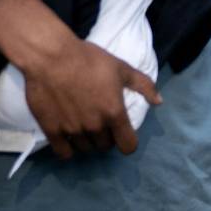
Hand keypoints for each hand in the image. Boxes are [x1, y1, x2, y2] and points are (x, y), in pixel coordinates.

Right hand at [23, 36, 161, 158]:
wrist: (51, 57)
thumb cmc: (89, 60)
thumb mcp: (122, 68)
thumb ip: (143, 86)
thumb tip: (159, 102)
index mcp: (114, 113)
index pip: (128, 146)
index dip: (128, 140)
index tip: (123, 132)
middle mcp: (95, 126)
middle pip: (105, 146)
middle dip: (107, 136)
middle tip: (101, 121)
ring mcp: (72, 130)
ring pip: (86, 148)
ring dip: (88, 141)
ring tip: (84, 125)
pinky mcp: (52, 131)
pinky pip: (64, 153)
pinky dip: (68, 148)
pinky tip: (68, 136)